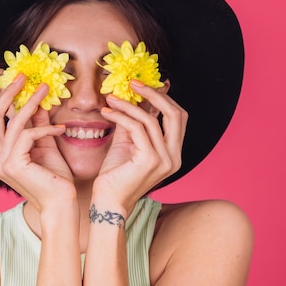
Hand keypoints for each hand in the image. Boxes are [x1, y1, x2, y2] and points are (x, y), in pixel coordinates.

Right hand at [0, 74, 75, 208]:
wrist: (62, 204)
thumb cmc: (56, 179)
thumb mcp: (46, 145)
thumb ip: (38, 125)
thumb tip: (38, 103)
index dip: (2, 98)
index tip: (14, 79)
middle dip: (8, 94)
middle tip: (23, 76)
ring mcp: (1, 163)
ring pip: (12, 123)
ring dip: (31, 103)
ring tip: (46, 89)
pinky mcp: (12, 165)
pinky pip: (27, 136)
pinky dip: (44, 129)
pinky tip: (61, 129)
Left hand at [92, 80, 187, 213]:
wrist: (107, 202)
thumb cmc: (115, 175)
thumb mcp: (128, 143)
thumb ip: (134, 122)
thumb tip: (135, 97)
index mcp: (174, 153)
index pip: (177, 117)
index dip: (163, 97)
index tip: (141, 86)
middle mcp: (175, 157)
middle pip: (175, 114)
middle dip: (154, 94)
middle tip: (132, 83)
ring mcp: (165, 160)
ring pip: (152, 119)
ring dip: (129, 104)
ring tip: (110, 98)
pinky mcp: (150, 160)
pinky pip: (137, 128)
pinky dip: (121, 115)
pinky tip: (107, 112)